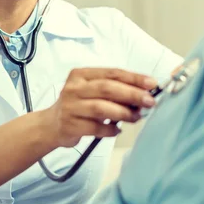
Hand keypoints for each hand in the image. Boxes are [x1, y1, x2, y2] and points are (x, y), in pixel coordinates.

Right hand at [42, 68, 157, 147]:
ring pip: (101, 108)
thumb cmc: (79, 105)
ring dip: (123, 113)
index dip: (133, 78)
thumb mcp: (92, 90)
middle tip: (149, 101)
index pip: (112, 73)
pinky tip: (117, 131)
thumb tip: (143, 95)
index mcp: (81, 74)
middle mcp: (74, 88)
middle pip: (107, 88)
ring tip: (136, 117)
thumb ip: (114, 90)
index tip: (152, 84)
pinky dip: (110, 130)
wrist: (51, 125)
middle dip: (132, 94)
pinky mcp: (70, 125)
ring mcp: (70, 107)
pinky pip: (95, 128)